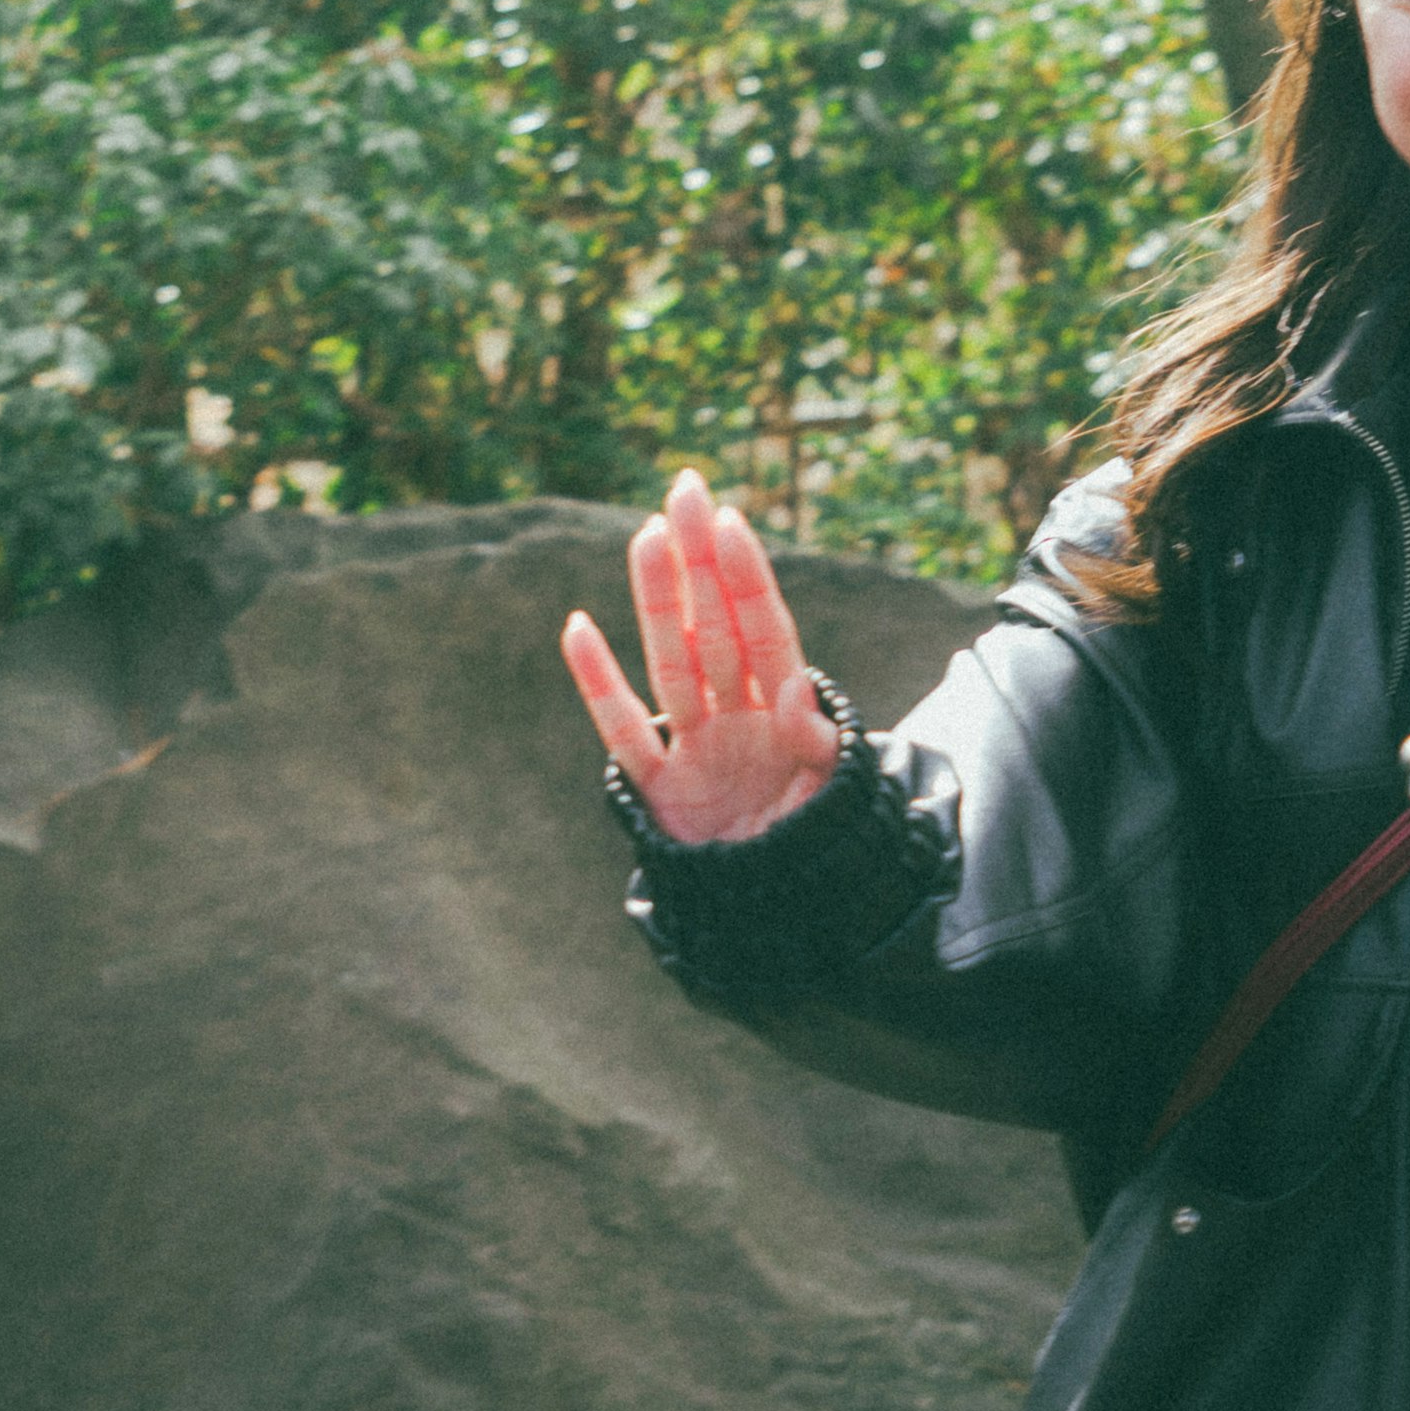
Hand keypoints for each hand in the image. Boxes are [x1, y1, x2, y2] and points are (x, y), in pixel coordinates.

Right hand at [560, 467, 841, 843]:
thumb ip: (818, 744)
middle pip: (715, 625)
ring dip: (657, 600)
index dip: (748, 578)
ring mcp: (695, 748)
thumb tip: (796, 688)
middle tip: (686, 488)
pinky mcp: (658, 789)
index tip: (732, 522)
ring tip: (647, 534)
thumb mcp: (831, 800)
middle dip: (702, 559)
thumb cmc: (812, 853)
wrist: (776, 922)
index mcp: (785, 716)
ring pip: (671, 659)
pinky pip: (622, 728)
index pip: (766, 631)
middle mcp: (737, 719)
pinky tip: (578, 626)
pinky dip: (598, 681)